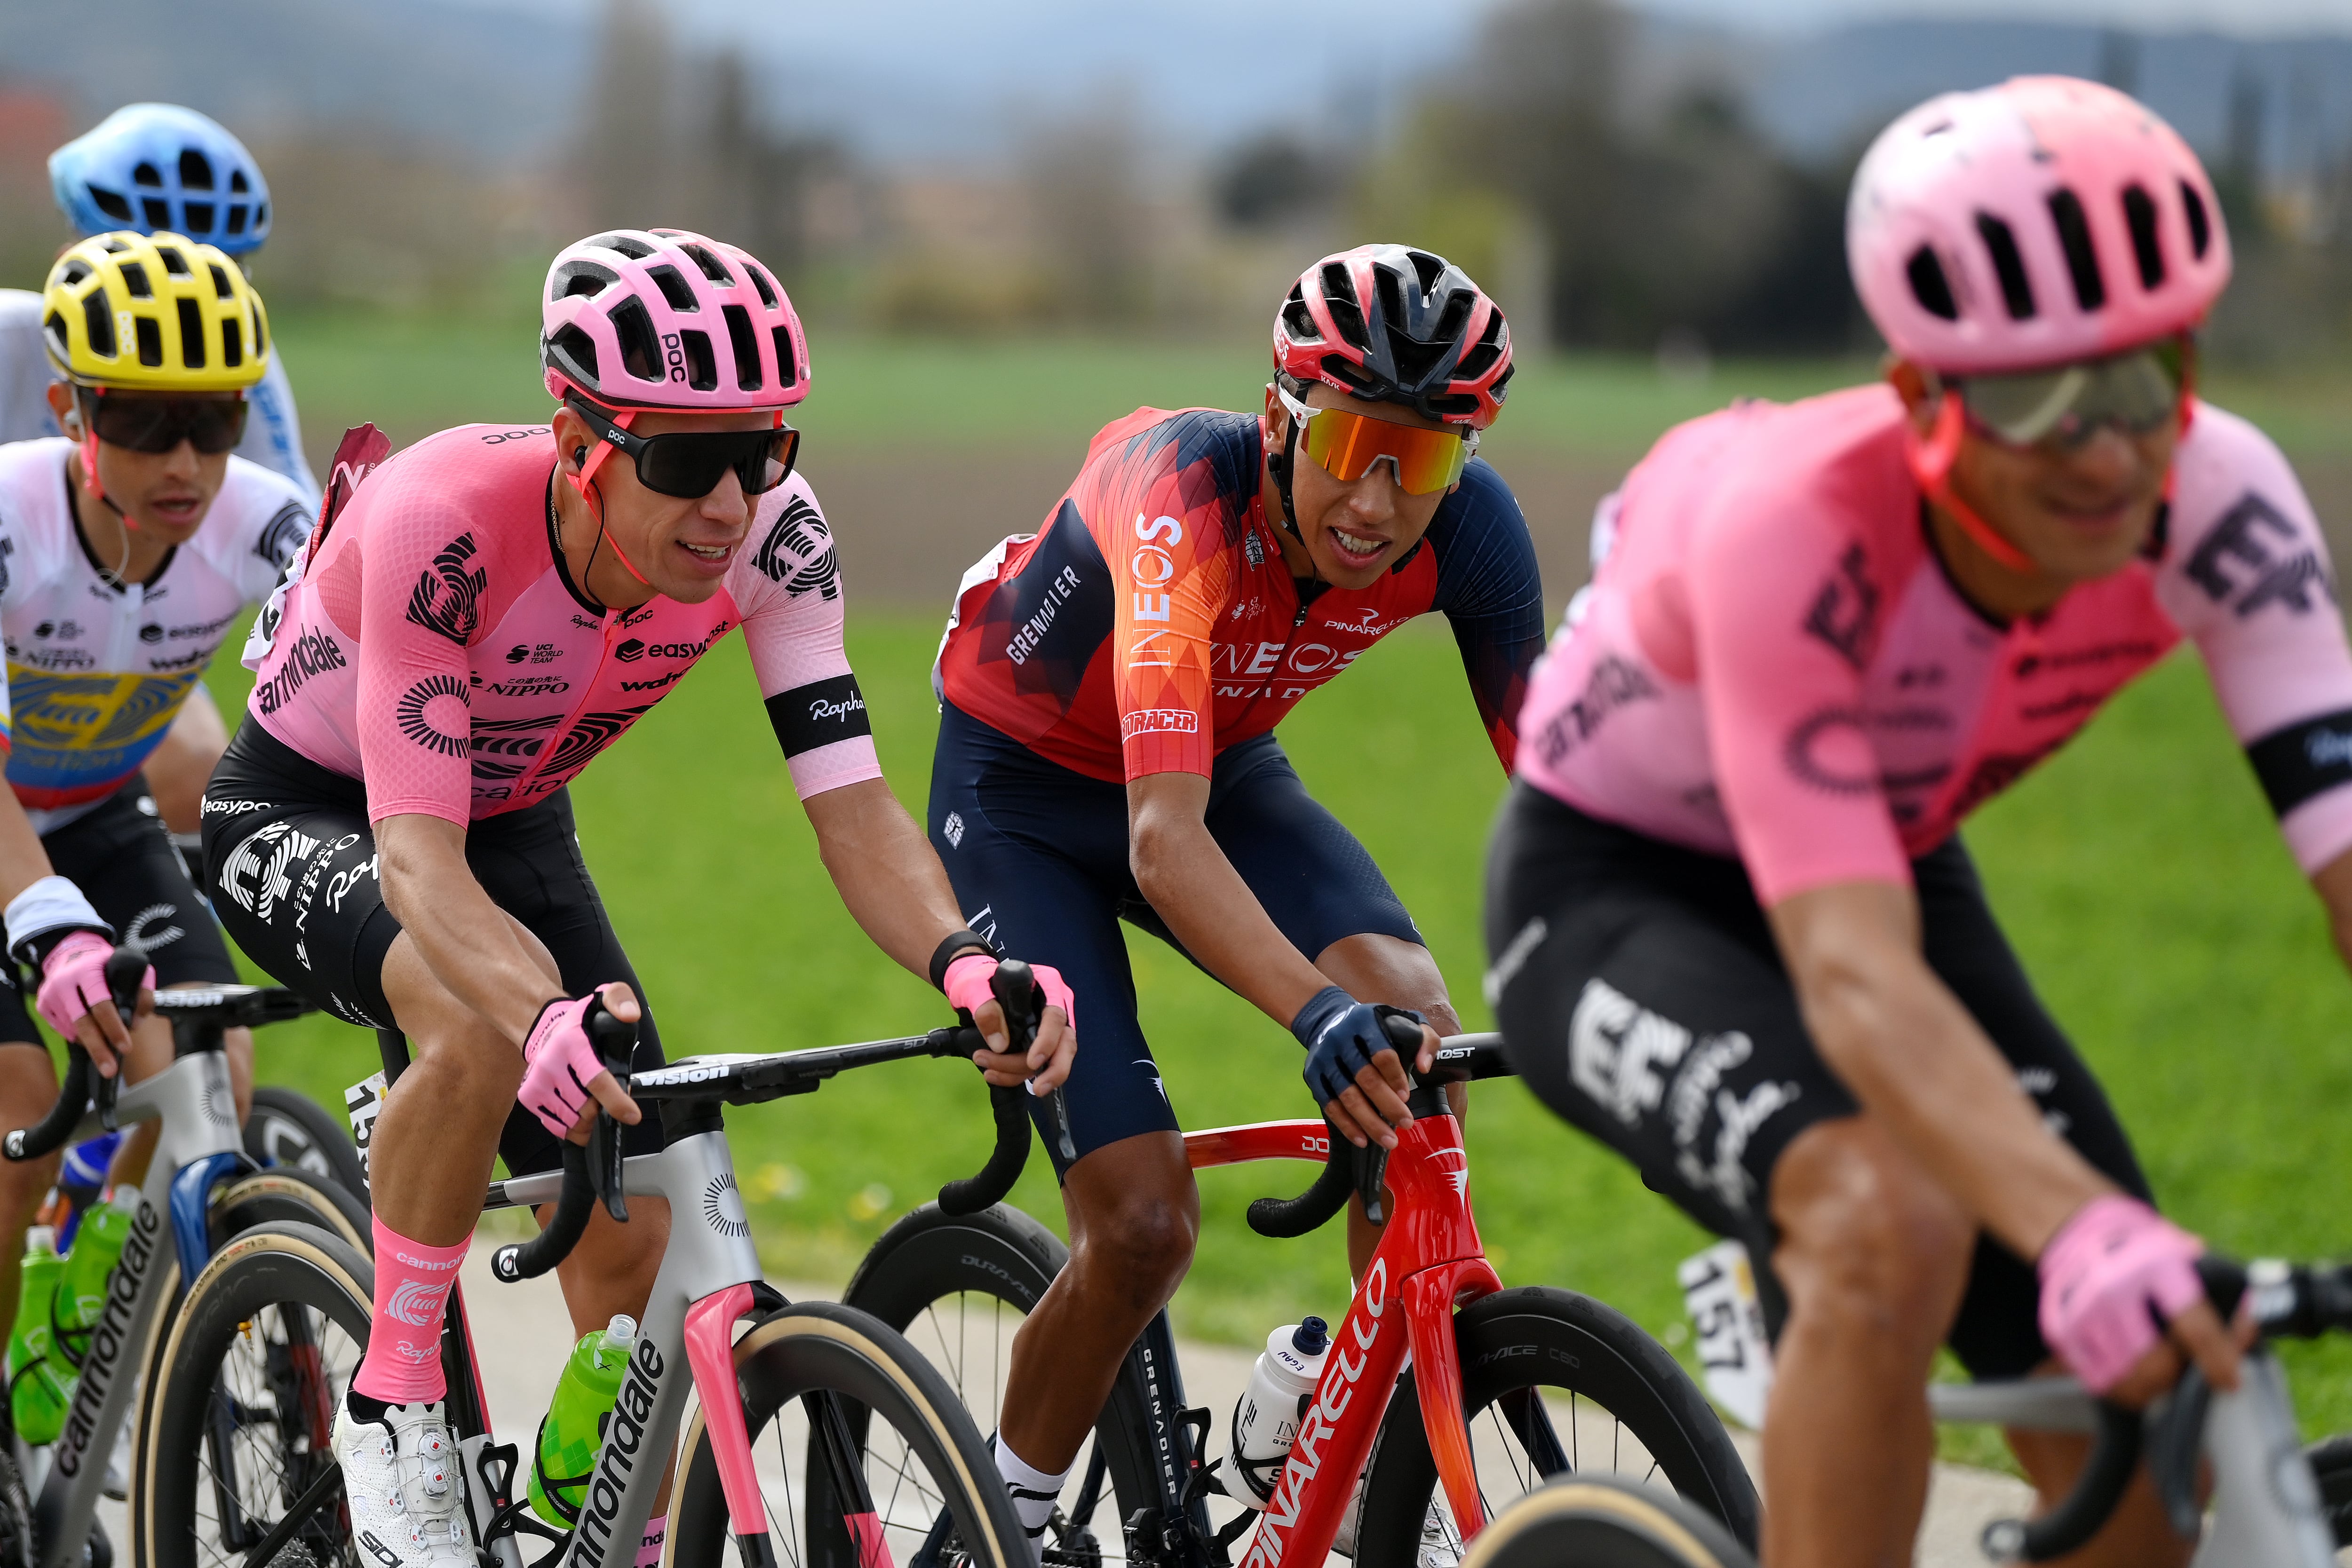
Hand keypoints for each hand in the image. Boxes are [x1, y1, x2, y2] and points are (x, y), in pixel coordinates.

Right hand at [38, 933, 144, 1076]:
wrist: (69, 951)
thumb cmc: (105, 963)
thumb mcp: (131, 965)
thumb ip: (142, 991)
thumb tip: (135, 1022)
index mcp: (88, 971)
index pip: (102, 1005)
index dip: (113, 1028)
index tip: (126, 1048)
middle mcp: (64, 983)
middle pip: (82, 1023)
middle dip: (98, 1049)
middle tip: (110, 1070)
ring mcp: (50, 996)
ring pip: (73, 1029)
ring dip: (91, 1042)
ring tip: (105, 1048)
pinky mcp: (42, 1006)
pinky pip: (63, 1029)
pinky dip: (78, 1035)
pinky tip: (88, 1033)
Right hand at [519, 982, 643, 1143]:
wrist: (541, 1026)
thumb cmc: (581, 1020)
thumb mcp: (605, 998)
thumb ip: (621, 1000)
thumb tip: (629, 1015)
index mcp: (572, 1042)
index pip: (595, 1079)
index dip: (615, 1101)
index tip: (632, 1115)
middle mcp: (550, 1064)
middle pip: (585, 1106)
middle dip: (603, 1109)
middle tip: (609, 1099)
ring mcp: (536, 1082)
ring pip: (572, 1120)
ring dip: (589, 1121)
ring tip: (595, 1107)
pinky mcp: (529, 1096)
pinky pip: (556, 1126)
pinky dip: (573, 1128)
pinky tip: (581, 1117)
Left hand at [945, 953, 1075, 1093]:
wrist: (974, 987)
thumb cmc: (978, 980)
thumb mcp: (974, 986)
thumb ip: (985, 1007)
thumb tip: (1000, 1043)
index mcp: (1047, 984)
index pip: (1056, 1015)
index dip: (1048, 1041)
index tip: (1032, 1062)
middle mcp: (1056, 1005)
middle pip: (1066, 1042)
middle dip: (1054, 1070)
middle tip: (1038, 1089)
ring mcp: (1052, 1026)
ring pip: (1053, 1058)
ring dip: (1023, 1073)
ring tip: (990, 1073)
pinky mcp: (1041, 1042)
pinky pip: (1038, 1064)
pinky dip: (1017, 1075)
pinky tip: (995, 1075)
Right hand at [1292, 988, 1434, 1150]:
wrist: (1326, 1020)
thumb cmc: (1373, 1026)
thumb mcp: (1402, 1020)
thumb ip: (1424, 1040)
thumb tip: (1424, 1067)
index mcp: (1365, 1023)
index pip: (1382, 1053)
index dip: (1395, 1077)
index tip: (1406, 1096)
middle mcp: (1341, 1039)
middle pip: (1365, 1077)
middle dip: (1387, 1105)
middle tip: (1406, 1124)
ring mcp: (1324, 1059)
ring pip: (1347, 1096)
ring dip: (1369, 1122)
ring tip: (1389, 1141)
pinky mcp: (1313, 1075)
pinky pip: (1329, 1105)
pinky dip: (1346, 1125)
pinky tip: (1362, 1139)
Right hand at [2038, 1193, 2241, 1398]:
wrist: (2072, 1222)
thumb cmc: (2137, 1241)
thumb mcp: (2180, 1249)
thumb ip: (2213, 1289)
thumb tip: (2242, 1334)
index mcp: (2154, 1265)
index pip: (2195, 1328)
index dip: (2219, 1362)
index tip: (2229, 1381)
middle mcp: (2114, 1288)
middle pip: (2156, 1365)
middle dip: (2179, 1377)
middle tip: (2187, 1372)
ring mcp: (2082, 1310)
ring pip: (2126, 1380)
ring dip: (2151, 1387)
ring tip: (2160, 1376)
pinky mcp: (2060, 1327)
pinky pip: (2096, 1379)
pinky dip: (2119, 1386)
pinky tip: (2131, 1375)